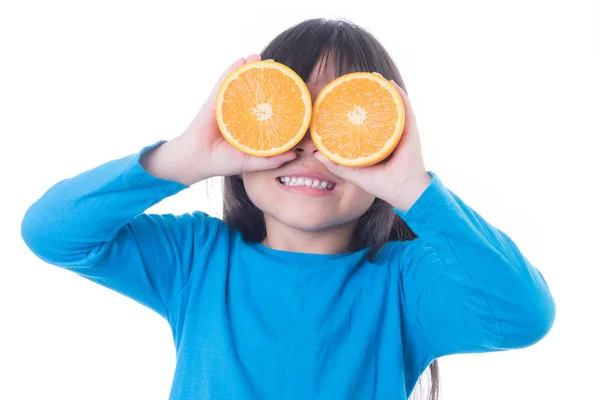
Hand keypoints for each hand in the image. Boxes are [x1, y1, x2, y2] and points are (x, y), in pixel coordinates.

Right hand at [179, 54, 296, 179]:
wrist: (198, 160)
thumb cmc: (223, 161)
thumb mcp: (252, 162)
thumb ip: (272, 160)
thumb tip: (295, 154)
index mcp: (249, 123)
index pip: (265, 107)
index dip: (276, 97)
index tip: (290, 88)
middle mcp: (239, 111)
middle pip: (254, 91)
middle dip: (265, 77)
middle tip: (278, 66)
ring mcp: (226, 104)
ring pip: (239, 82)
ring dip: (249, 67)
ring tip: (258, 56)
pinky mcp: (214, 100)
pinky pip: (224, 82)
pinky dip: (232, 70)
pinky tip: (241, 60)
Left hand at [314, 78, 431, 210]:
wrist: (402, 190)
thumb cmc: (381, 184)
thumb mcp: (353, 172)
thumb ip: (336, 163)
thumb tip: (315, 154)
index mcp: (378, 142)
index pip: (367, 121)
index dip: (357, 109)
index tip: (345, 97)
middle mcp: (389, 133)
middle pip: (379, 109)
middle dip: (370, 94)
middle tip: (357, 81)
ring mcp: (401, 130)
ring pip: (392, 104)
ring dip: (383, 88)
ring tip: (373, 76)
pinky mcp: (410, 129)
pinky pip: (405, 107)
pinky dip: (398, 94)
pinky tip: (389, 83)